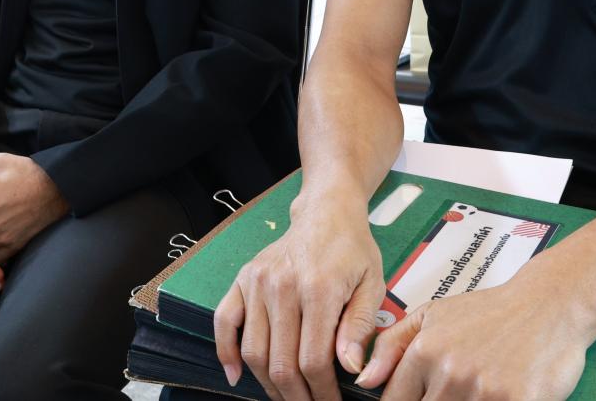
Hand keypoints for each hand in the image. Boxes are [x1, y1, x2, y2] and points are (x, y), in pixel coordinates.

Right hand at [213, 195, 386, 400]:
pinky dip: (225, 352)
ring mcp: (257, 282)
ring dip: (267, 384)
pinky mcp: (242, 279)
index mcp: (318, 288)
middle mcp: (282, 286)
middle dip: (296, 396)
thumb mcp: (372, 285)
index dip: (321, 392)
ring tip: (286, 397)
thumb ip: (359, 327)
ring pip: (253, 351)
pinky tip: (235, 376)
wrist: (326, 213)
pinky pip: (223, 321)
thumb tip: (349, 368)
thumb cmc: (353, 250)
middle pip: (280, 362)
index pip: (313, 360)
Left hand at [357, 258, 595, 400]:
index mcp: (426, 352)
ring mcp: (484, 391)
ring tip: (479, 386)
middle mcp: (451, 373)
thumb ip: (393, 345)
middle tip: (456, 389)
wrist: (550, 304)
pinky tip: (499, 395)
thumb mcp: (435, 314)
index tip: (417, 399)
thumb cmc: (493, 312)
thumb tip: (363, 378)